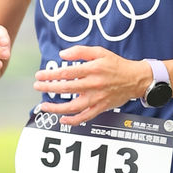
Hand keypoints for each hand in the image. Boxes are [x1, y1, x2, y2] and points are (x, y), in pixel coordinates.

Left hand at [33, 46, 149, 125]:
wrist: (135, 79)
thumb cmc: (116, 65)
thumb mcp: (100, 52)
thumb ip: (80, 51)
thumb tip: (62, 54)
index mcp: (93, 69)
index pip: (67, 72)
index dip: (51, 75)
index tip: (40, 75)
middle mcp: (94, 84)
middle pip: (66, 88)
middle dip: (49, 88)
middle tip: (37, 86)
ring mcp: (97, 98)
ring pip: (73, 106)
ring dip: (56, 108)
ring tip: (45, 106)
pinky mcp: (101, 107)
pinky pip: (85, 117)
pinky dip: (73, 120)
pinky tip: (62, 119)